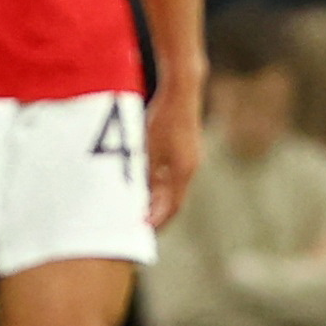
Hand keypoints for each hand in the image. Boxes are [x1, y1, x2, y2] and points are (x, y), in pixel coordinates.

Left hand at [145, 88, 201, 229]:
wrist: (182, 92)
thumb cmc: (162, 117)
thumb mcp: (147, 146)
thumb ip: (144, 172)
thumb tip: (136, 197)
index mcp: (182, 171)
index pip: (170, 207)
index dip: (155, 222)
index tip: (139, 233)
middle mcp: (189, 169)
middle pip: (173, 202)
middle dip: (156, 217)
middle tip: (137, 230)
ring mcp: (190, 160)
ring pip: (172, 190)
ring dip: (157, 202)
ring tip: (138, 213)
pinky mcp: (186, 152)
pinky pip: (172, 177)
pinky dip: (160, 187)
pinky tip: (144, 188)